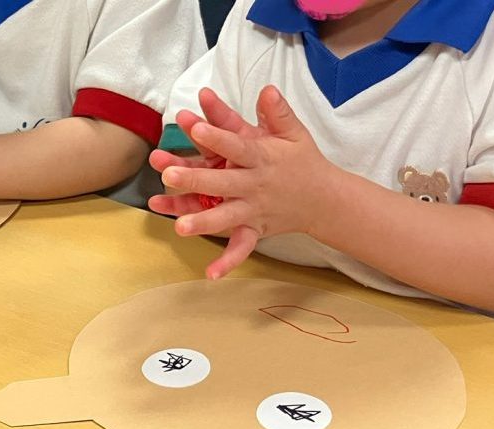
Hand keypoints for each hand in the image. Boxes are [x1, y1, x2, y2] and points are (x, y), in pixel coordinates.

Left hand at [150, 86, 339, 278]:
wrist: (324, 198)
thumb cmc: (302, 160)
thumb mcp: (293, 132)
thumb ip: (276, 112)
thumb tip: (266, 89)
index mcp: (262, 157)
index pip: (236, 144)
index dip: (215, 135)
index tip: (192, 126)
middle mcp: (255, 185)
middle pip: (223, 182)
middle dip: (195, 178)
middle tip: (169, 174)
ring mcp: (254, 210)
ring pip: (226, 217)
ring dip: (203, 223)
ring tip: (178, 226)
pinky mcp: (255, 229)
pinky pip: (241, 248)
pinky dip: (228, 262)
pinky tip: (210, 275)